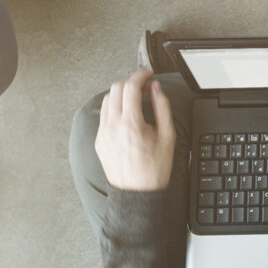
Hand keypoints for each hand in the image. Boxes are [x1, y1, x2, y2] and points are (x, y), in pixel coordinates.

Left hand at [95, 68, 178, 192]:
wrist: (137, 192)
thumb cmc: (154, 169)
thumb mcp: (167, 135)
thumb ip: (162, 107)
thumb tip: (156, 89)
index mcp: (131, 124)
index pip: (130, 87)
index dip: (141, 75)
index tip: (148, 75)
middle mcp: (113, 127)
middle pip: (115, 89)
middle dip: (131, 82)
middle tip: (144, 87)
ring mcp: (103, 134)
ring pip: (107, 100)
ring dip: (120, 94)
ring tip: (135, 100)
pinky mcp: (99, 141)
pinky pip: (103, 115)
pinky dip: (114, 108)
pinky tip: (126, 115)